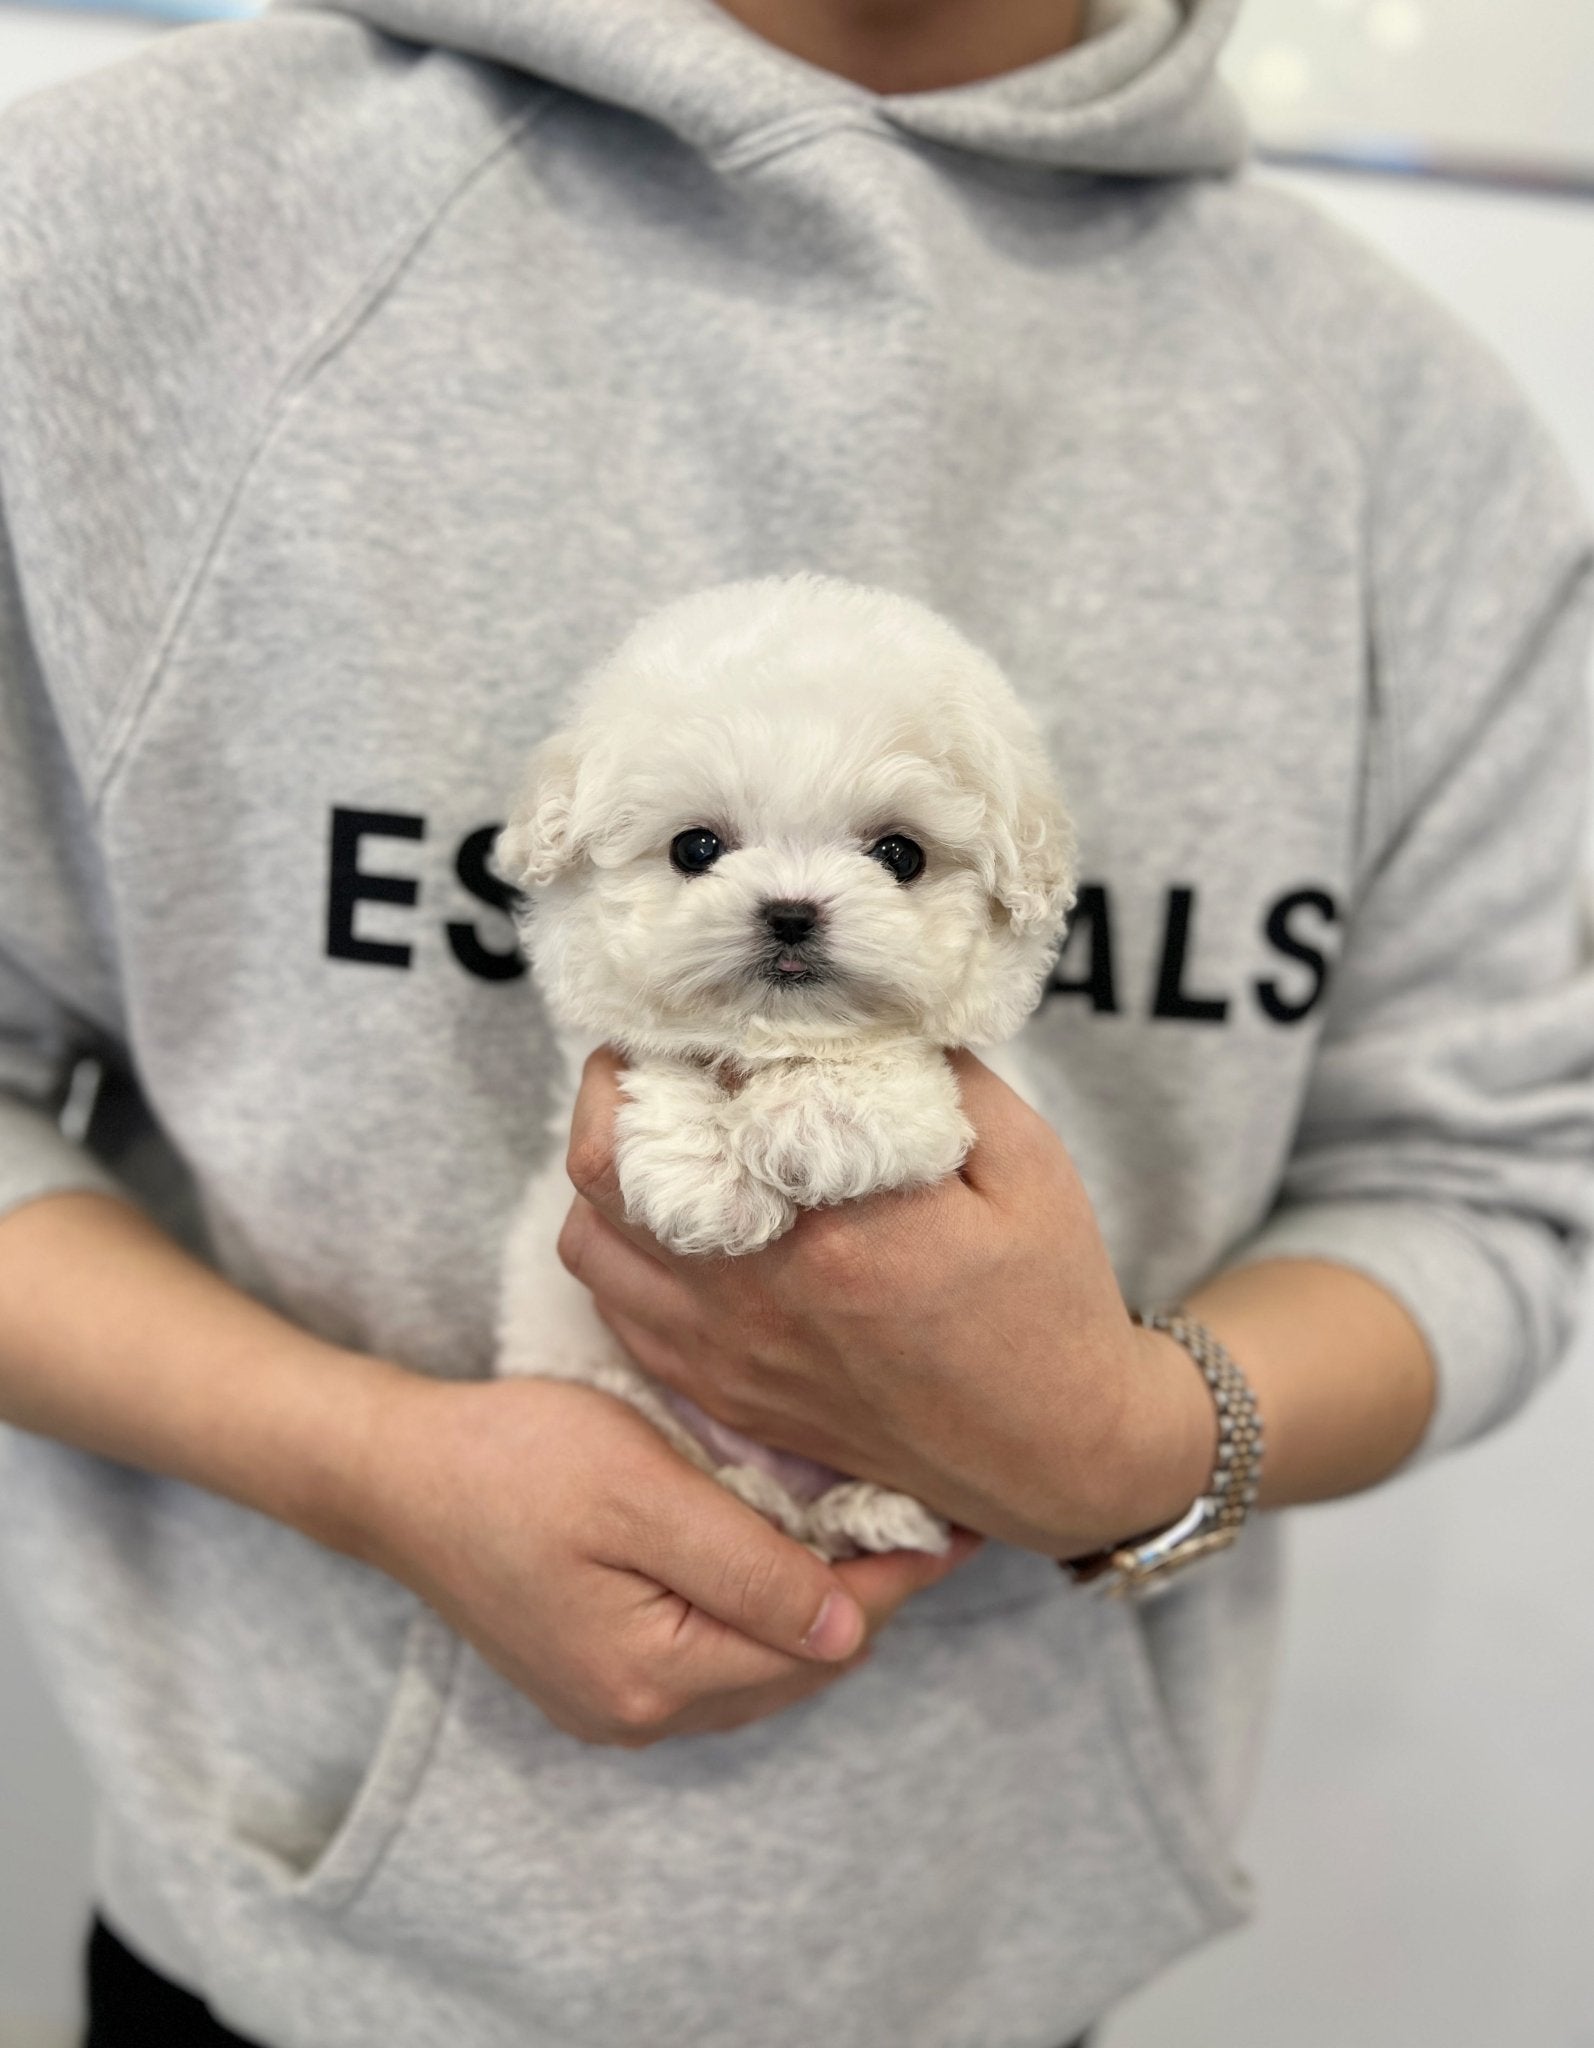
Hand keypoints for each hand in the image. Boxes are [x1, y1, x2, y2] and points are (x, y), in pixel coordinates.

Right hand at [349, 1371, 978, 1746]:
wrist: (396, 1475)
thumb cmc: (514, 1461)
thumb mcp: (641, 1494)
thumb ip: (747, 1567)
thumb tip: (851, 1626)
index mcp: (653, 1678)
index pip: (818, 1640)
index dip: (896, 1578)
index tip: (957, 1522)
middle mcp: (639, 1715)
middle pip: (797, 1666)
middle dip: (869, 1594)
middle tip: (926, 1517)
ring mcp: (615, 1703)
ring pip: (762, 1667)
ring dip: (818, 1605)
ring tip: (875, 1531)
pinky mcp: (599, 1674)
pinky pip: (715, 1657)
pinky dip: (762, 1612)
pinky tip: (785, 1554)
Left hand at [557, 1050, 1216, 1557]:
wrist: (1052, 1453)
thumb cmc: (1049, 1299)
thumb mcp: (1025, 1161)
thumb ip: (938, 1074)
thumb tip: (854, 1010)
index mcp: (837, 1223)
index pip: (706, 1095)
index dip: (691, 1032)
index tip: (709, 1003)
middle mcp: (760, 1291)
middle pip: (605, 1162)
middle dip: (615, 1086)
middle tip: (655, 1054)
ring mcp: (728, 1352)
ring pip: (587, 1240)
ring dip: (606, 1173)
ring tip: (659, 1136)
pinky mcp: (723, 1393)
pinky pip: (618, 1312)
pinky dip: (620, 1253)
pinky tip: (672, 1223)